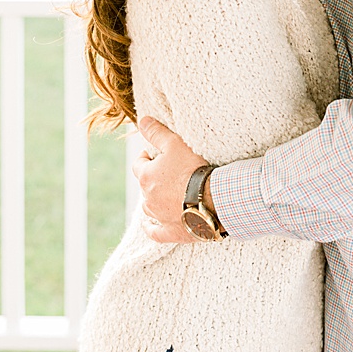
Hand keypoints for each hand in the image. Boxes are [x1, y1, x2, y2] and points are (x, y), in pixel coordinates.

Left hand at [134, 116, 206, 242]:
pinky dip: (152, 228)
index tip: (153, 155)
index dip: (146, 158)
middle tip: (167, 172)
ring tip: (166, 194)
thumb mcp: (175, 144)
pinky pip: (155, 232)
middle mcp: (148, 198)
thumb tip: (142, 120)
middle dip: (153, 178)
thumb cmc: (194, 169)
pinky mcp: (170, 232)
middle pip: (145, 186)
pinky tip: (150, 225)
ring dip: (154, 200)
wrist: (213, 199)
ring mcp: (158, 216)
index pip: (139, 165)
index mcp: (147, 177)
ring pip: (149, 207)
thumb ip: (157, 132)